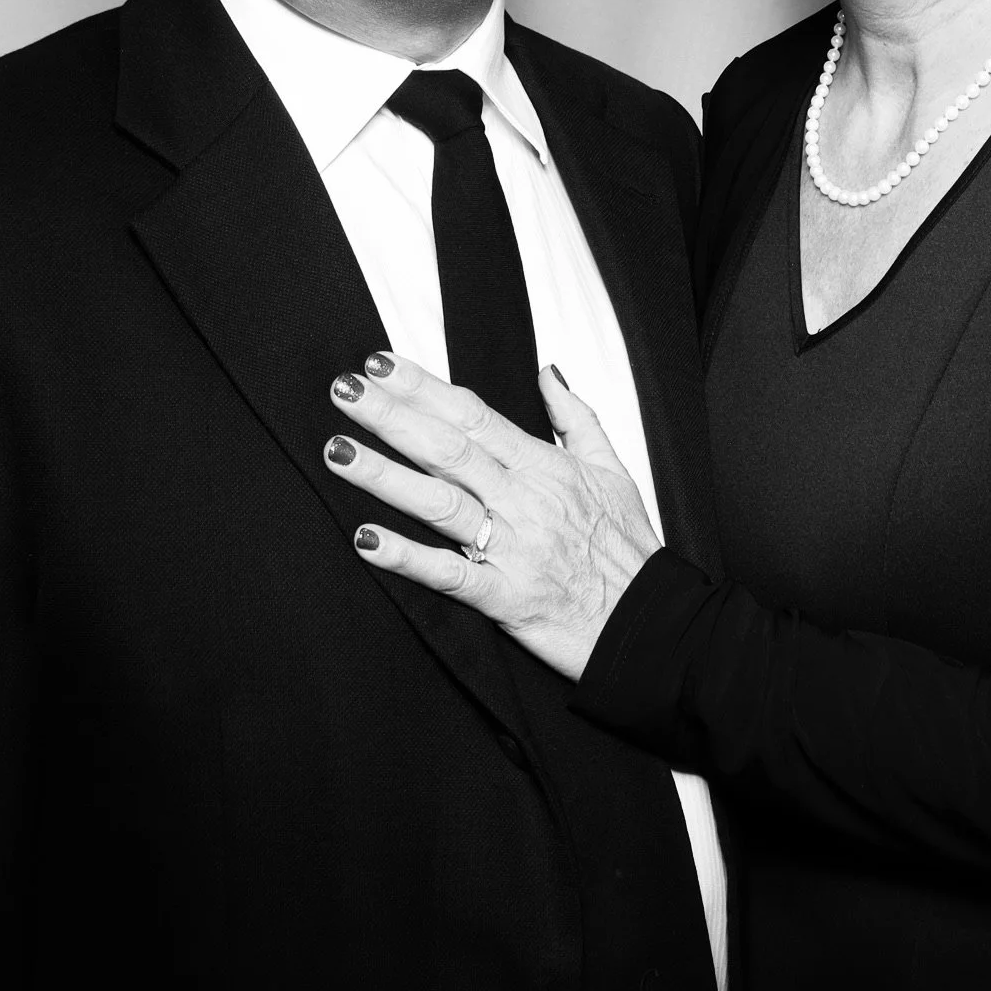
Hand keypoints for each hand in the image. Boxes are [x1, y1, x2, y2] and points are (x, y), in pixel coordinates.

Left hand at [323, 354, 660, 679]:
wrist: (652, 624)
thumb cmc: (630, 550)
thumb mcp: (613, 470)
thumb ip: (576, 418)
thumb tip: (548, 372)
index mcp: (546, 467)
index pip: (474, 416)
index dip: (425, 389)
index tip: (382, 366)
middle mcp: (525, 501)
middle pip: (448, 448)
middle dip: (392, 416)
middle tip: (343, 391)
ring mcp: (514, 548)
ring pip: (440, 503)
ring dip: (385, 476)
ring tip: (338, 450)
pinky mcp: (505, 598)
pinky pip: (449, 574)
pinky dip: (406, 557)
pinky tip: (365, 539)